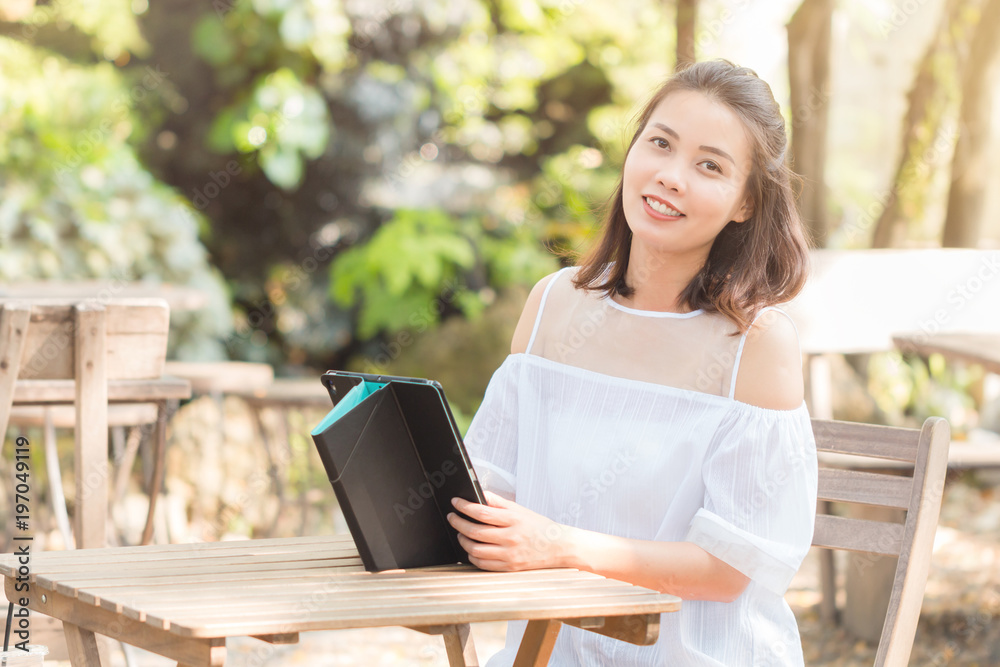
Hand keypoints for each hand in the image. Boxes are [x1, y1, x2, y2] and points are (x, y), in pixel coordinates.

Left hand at [447, 491, 573, 570]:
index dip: (465, 507)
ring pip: (476, 550)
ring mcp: (510, 555)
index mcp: (514, 520)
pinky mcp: (509, 567)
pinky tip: (471, 549)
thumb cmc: (539, 527)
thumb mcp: (520, 510)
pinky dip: (472, 556)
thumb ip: (498, 502)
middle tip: (452, 517)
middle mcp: (511, 538)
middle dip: (458, 523)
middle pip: (475, 532)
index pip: (482, 513)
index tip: (456, 502)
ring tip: (460, 533)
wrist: (559, 547)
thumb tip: (479, 494)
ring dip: (463, 541)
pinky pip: (483, 564)